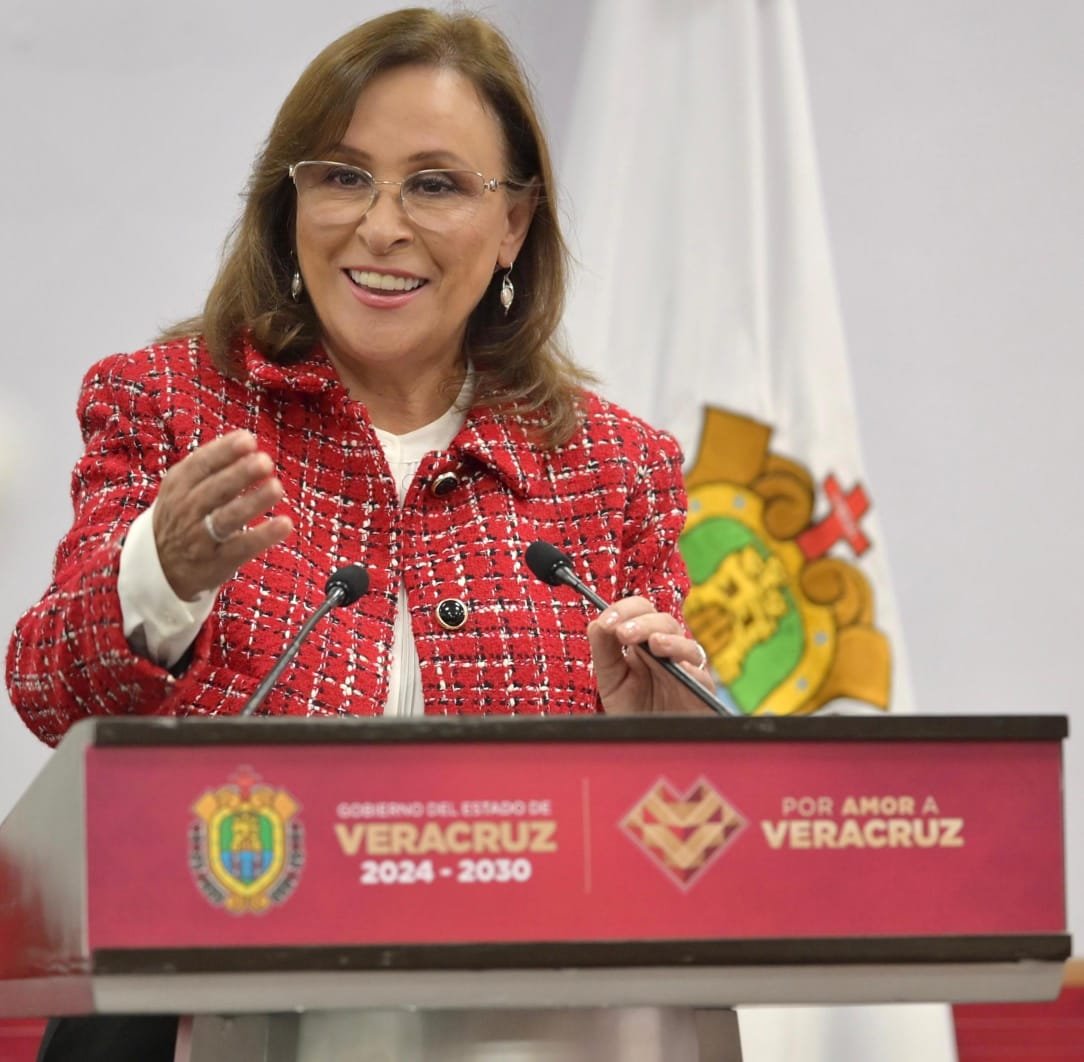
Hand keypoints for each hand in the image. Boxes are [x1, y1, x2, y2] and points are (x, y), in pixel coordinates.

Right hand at [153, 430, 292, 600]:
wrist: (159, 566)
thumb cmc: (183, 515)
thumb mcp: (182, 487)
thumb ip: (210, 465)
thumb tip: (247, 438)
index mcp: (179, 486)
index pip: (201, 465)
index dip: (224, 451)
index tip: (248, 439)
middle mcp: (187, 510)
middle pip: (215, 490)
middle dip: (240, 474)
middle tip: (265, 461)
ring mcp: (200, 537)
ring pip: (227, 518)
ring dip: (252, 502)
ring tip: (276, 488)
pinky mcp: (217, 562)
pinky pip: (241, 547)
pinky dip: (263, 536)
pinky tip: (285, 524)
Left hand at [587, 596, 714, 714]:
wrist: (649, 746)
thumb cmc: (633, 710)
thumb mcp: (611, 680)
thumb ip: (604, 652)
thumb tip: (597, 623)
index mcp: (646, 641)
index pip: (640, 612)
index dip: (624, 610)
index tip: (606, 622)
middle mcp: (669, 650)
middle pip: (664, 621)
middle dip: (642, 623)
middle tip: (623, 633)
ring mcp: (687, 669)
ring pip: (687, 645)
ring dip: (670, 640)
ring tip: (654, 643)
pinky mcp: (701, 692)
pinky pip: (702, 677)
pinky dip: (691, 669)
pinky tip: (680, 668)